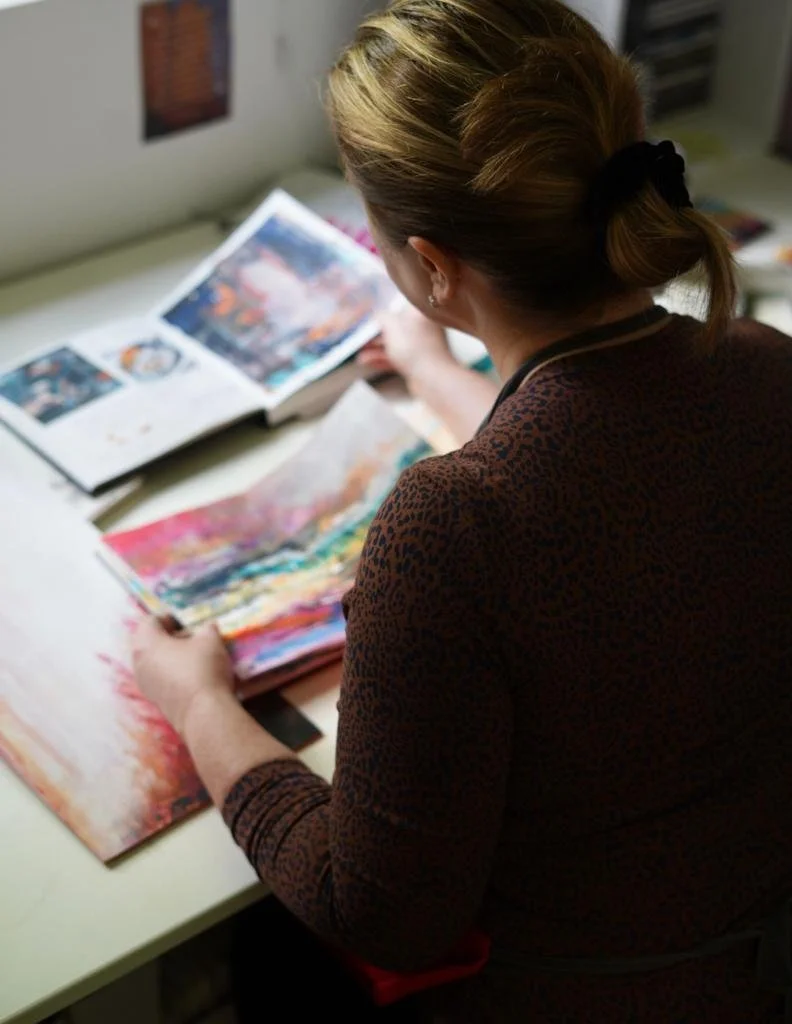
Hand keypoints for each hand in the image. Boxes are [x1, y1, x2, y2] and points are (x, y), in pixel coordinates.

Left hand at [132, 616, 236, 735]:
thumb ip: (207, 629)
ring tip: (194, 657)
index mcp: (146, 643)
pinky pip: (160, 679)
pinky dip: (172, 673)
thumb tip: (207, 628)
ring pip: (154, 662)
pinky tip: (192, 676)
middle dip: (169, 638)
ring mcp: (145, 684)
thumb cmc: (202, 668)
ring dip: (171, 657)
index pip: (149, 621)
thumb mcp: (210, 639)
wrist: (203, 712)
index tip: (185, 621)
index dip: (168, 618)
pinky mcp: (155, 700)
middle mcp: (139, 663)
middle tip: (191, 638)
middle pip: (149, 643)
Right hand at [358, 304, 454, 387]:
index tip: (368, 316)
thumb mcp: (392, 324)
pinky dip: (382, 359)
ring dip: (375, 348)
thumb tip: (377, 314)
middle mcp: (422, 327)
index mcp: (419, 313)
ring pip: (394, 344)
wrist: (432, 379)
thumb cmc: (415, 348)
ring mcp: (420, 346)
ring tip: (359, 353)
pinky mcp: (417, 363)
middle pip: (394, 327)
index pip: (398, 305)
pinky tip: (367, 362)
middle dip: (374, 333)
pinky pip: (396, 358)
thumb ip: (381, 316)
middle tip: (359, 336)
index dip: (382, 310)